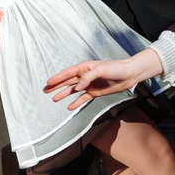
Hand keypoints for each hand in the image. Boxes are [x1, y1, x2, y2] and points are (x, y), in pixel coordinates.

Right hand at [44, 49, 163, 103]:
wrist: (129, 75)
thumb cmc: (116, 68)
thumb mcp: (101, 70)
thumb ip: (87, 78)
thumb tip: (77, 87)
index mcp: (84, 68)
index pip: (68, 73)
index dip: (58, 78)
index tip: (48, 83)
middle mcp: (85, 76)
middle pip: (67, 82)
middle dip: (56, 86)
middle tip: (45, 90)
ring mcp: (89, 84)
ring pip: (73, 90)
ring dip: (64, 94)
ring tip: (54, 99)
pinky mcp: (95, 92)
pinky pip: (83, 98)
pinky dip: (76, 102)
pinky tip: (70, 107)